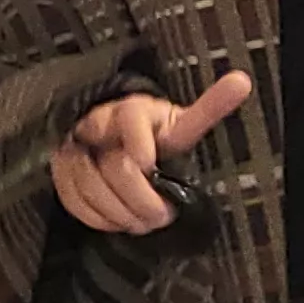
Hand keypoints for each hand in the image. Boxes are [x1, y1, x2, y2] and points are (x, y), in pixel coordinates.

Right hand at [53, 70, 253, 235]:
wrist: (120, 142)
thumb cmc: (155, 134)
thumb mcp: (182, 123)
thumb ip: (209, 108)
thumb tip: (242, 81)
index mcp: (131, 110)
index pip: (130, 118)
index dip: (140, 144)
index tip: (151, 165)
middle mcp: (97, 124)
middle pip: (114, 166)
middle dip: (141, 197)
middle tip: (161, 214)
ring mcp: (75, 148)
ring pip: (90, 185)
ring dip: (120, 212)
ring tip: (143, 221)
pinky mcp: (61, 171)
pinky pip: (73, 199)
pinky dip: (98, 217)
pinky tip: (118, 221)